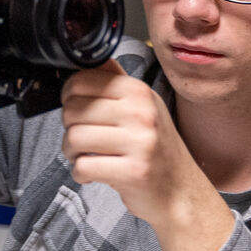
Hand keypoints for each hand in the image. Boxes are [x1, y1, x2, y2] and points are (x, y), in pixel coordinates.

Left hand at [61, 59, 234, 250]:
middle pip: (73, 109)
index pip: (82, 80)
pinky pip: (84, 166)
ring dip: (72, 153)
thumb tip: (88, 59)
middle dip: (69, 128)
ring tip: (88, 156)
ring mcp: (140, 141)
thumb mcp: (144, 107)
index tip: (80, 111)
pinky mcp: (133, 171)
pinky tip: (95, 173)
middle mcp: (141, 112)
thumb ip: (116, 83)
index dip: (70, 97)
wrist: (181, 191)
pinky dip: (82, 173)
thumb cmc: (157, 151)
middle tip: (84, 140)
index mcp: (139, 91)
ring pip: (74, 138)